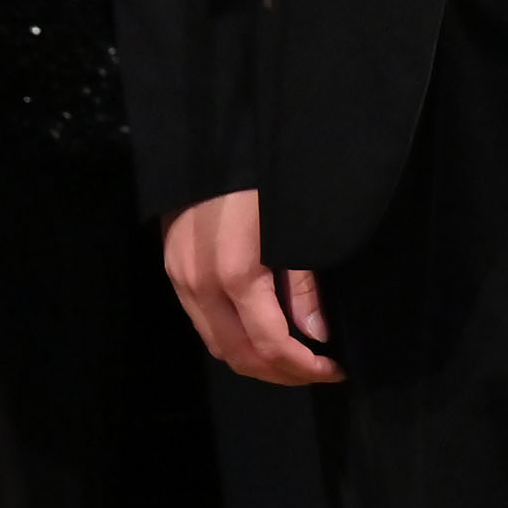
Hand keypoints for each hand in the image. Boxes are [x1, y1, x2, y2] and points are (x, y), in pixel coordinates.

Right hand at [162, 189, 341, 386]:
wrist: (210, 134)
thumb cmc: (261, 174)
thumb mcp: (294, 223)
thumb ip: (303, 283)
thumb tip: (317, 333)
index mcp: (235, 272)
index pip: (270, 344)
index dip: (305, 366)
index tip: (335, 368)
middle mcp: (201, 284)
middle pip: (239, 356)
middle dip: (282, 373)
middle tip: (318, 371)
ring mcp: (181, 278)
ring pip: (217, 345)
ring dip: (255, 361)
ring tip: (293, 357)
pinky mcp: (173, 268)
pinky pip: (202, 322)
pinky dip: (232, 337)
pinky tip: (260, 329)